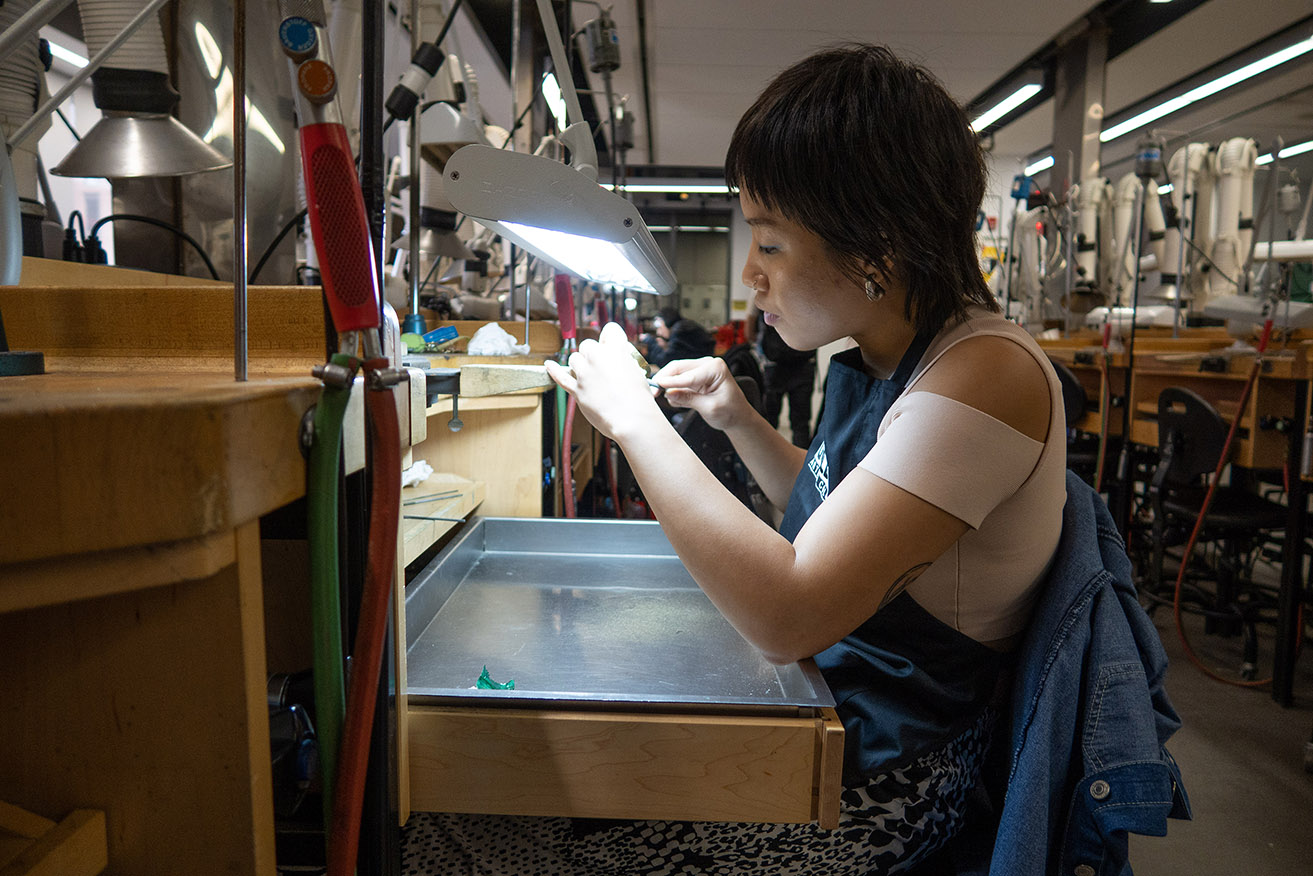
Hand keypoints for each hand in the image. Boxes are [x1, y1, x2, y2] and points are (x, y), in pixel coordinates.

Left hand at [545, 322, 663, 440]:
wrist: (631, 419)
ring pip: (574, 359)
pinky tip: (549, 365)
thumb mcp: (637, 372)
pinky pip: (561, 377)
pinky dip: (553, 370)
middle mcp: (598, 358)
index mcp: (616, 350)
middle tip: (602, 367)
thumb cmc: (638, 399)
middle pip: (588, 345)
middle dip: (593, 354)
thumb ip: (623, 361)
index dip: (612, 337)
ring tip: (590, 375)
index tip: (612, 344)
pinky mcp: (577, 390)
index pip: (611, 330)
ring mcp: (585, 374)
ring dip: (580, 364)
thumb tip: (614, 362)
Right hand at [653, 356, 749, 431]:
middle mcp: (706, 364)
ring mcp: (699, 370)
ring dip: (669, 388)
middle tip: (652, 393)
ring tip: (676, 403)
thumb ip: (689, 399)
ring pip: (674, 374)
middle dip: (663, 380)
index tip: (656, 387)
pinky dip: (674, 392)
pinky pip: (677, 382)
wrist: (738, 417)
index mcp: (715, 368)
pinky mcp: (694, 378)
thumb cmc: (730, 412)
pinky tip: (681, 402)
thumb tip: (668, 393)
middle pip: (677, 368)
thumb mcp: (710, 408)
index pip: (688, 375)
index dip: (670, 382)